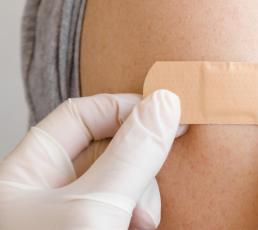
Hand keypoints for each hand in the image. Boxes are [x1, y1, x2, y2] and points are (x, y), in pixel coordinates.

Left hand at [0, 90, 183, 229]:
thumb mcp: (94, 208)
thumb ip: (130, 156)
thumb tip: (165, 104)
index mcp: (25, 173)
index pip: (79, 115)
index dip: (125, 108)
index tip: (169, 114)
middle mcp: (46, 191)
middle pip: (107, 148)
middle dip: (139, 162)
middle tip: (155, 178)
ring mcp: (69, 216)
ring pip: (121, 181)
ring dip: (143, 195)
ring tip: (143, 222)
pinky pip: (125, 207)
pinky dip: (141, 212)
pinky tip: (142, 225)